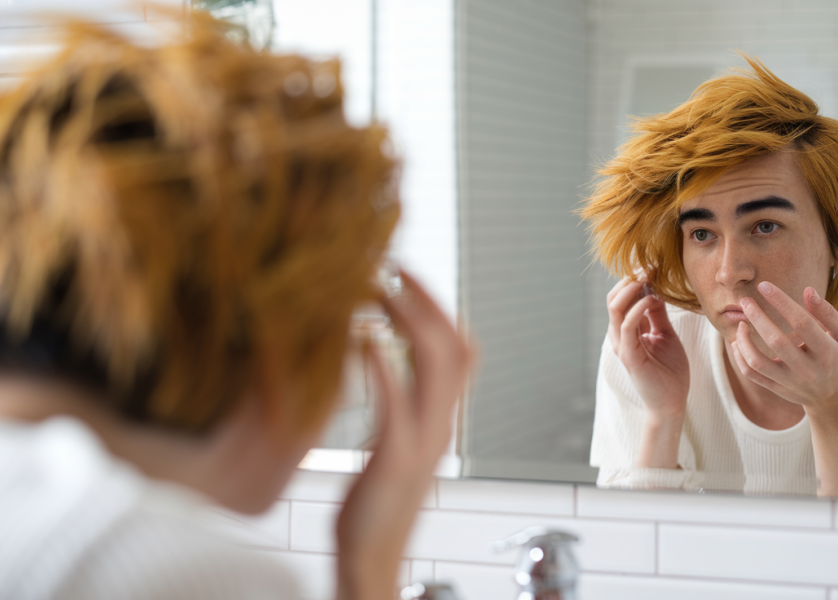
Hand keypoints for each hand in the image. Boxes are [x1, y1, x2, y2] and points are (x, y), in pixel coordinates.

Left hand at [334, 271, 474, 599]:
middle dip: (426, 300)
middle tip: (393, 267)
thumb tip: (377, 357)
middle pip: (456, 346)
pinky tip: (363, 340)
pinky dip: (384, 364)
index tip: (405, 275)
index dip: (439, 306)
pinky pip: (397, 403)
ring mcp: (423, 442)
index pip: (461, 348)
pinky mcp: (395, 461)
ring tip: (378, 291)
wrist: (372, 560)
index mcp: (442, 419)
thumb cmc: (373, 506)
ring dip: (408, 320)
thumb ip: (396, 403)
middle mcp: (441, 425)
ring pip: (437, 365)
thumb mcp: (393, 444)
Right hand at [606, 278, 689, 419]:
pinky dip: (637, 309)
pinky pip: (627, 326)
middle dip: (629, 280)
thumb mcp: (666, 335)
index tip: (652, 266)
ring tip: (648, 278)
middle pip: (613, 299)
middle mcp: (620, 336)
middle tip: (648, 268)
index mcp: (628, 331)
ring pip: (615, 309)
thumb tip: (655, 289)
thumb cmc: (669, 372)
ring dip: (631, 290)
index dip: (635, 280)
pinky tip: (652, 299)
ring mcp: (622, 346)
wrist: (671, 403)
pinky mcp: (629, 356)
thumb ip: (658, 314)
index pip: (622, 298)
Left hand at [729, 282, 837, 412]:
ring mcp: (790, 382)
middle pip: (776, 341)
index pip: (802, 322)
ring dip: (744, 340)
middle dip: (758, 317)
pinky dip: (739, 357)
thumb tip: (808, 290)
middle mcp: (809, 370)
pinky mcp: (777, 389)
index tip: (764, 285)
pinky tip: (738, 341)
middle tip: (746, 300)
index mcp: (828, 353)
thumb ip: (828, 313)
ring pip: (758, 362)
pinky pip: (751, 374)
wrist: (834, 397)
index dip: (782, 302)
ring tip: (741, 323)